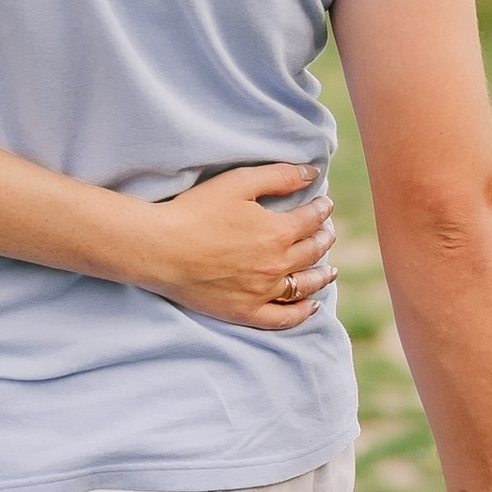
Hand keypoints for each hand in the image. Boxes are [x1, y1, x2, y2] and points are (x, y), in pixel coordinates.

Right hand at [131, 162, 334, 328]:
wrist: (161, 248)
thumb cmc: (196, 210)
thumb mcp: (238, 182)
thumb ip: (279, 176)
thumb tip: (312, 174)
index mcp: (278, 231)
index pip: (312, 219)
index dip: (321, 209)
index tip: (324, 203)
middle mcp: (277, 265)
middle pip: (313, 251)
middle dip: (324, 237)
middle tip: (327, 231)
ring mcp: (263, 292)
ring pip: (305, 285)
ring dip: (322, 275)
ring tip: (330, 269)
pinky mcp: (246, 312)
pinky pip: (283, 317)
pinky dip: (302, 312)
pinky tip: (311, 305)